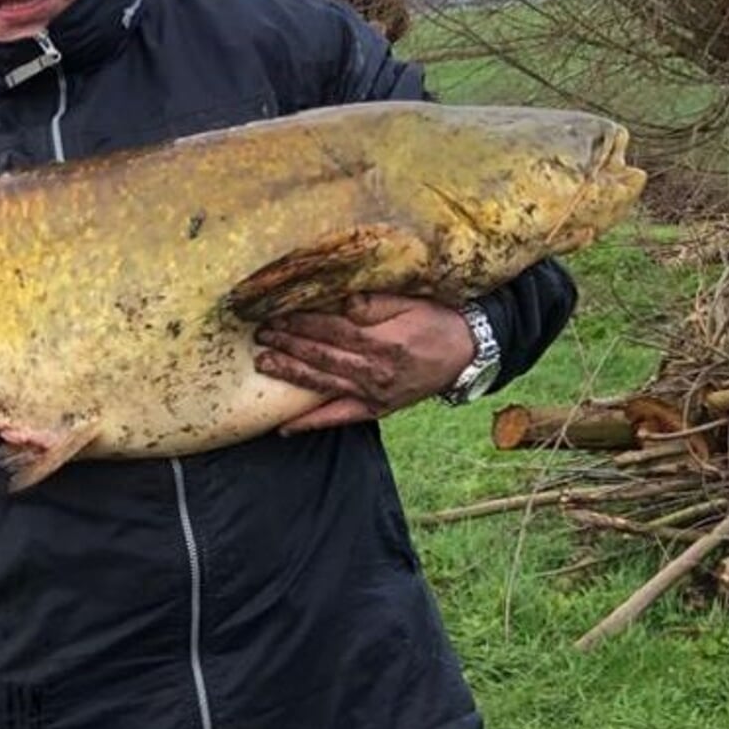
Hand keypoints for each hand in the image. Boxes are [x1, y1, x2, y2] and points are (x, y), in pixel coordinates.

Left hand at [253, 293, 475, 432]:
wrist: (469, 353)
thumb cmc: (438, 322)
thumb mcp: (412, 303)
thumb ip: (375, 303)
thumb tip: (342, 300)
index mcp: (383, 342)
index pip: (332, 331)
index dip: (301, 323)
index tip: (276, 314)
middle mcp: (376, 371)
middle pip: (322, 356)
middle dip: (288, 344)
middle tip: (260, 335)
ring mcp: (375, 394)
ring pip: (324, 384)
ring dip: (291, 374)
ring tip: (264, 364)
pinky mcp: (377, 409)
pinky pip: (340, 418)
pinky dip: (312, 423)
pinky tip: (285, 427)